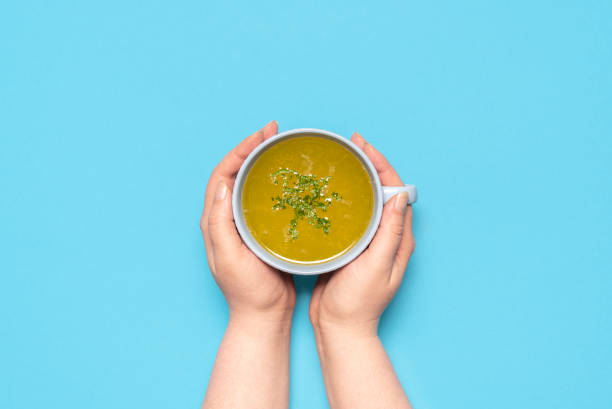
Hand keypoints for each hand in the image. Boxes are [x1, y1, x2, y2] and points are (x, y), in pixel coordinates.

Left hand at [200, 121, 295, 321]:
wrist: (263, 315)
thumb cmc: (246, 290)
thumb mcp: (229, 257)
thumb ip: (221, 223)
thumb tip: (223, 186)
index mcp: (215, 220)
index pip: (223, 174)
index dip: (239, 150)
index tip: (261, 135)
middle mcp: (227, 218)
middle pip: (236, 173)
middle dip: (252, 149)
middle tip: (274, 133)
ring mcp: (244, 224)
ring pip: (251, 183)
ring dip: (263, 162)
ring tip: (281, 147)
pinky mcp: (261, 231)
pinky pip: (265, 199)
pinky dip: (276, 183)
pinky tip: (292, 179)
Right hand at [309, 132, 414, 336]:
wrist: (339, 329)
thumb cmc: (358, 303)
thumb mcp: (376, 267)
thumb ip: (389, 233)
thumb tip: (400, 195)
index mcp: (397, 238)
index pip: (395, 191)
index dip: (381, 165)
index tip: (363, 147)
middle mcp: (385, 236)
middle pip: (380, 191)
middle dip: (367, 166)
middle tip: (349, 147)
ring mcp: (366, 241)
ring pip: (363, 201)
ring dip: (354, 180)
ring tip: (338, 162)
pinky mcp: (348, 246)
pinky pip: (347, 215)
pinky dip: (339, 199)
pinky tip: (324, 191)